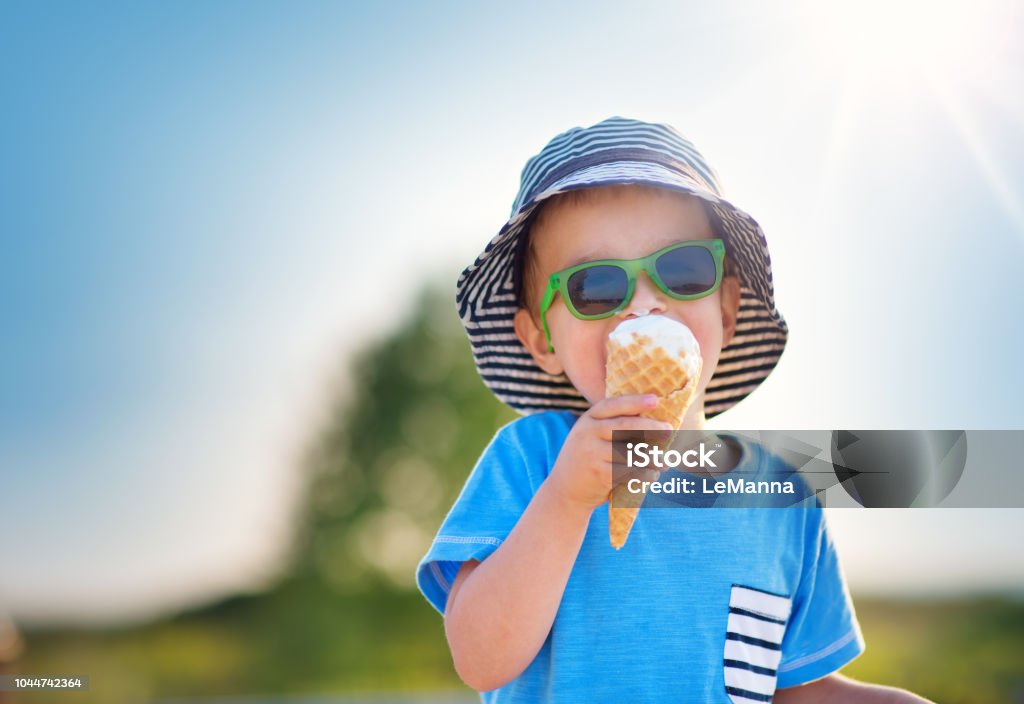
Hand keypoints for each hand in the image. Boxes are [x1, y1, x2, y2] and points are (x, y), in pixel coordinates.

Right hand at [545, 394, 673, 512]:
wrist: (564, 490)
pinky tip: (653, 476)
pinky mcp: (599, 474)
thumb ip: (611, 426)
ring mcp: (592, 453)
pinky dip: (645, 475)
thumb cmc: (587, 459)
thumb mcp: (590, 437)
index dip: (635, 402)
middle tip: (669, 430)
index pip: (613, 405)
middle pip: (625, 426)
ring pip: (630, 452)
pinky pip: (629, 472)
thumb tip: (651, 419)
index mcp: (587, 420)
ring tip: (665, 462)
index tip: (656, 400)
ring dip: (652, 458)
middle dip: (651, 427)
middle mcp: (587, 433)